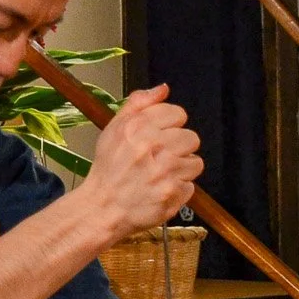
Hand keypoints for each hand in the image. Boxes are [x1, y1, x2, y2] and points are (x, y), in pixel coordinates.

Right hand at [79, 82, 201, 235]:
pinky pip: (190, 186)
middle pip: (191, 137)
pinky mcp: (172, 194)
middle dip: (179, 148)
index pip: (178, 114)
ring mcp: (164, 172)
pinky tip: (161, 189)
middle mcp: (152, 147)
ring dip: (181, 169)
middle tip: (161, 158)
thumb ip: (139, 104)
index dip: (171, 126)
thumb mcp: (114, 129)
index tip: (161, 136)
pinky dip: (178, 189)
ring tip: (161, 174)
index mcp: (137, 127)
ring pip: (195, 162)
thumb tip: (163, 89)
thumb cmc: (108, 170)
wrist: (102, 208)